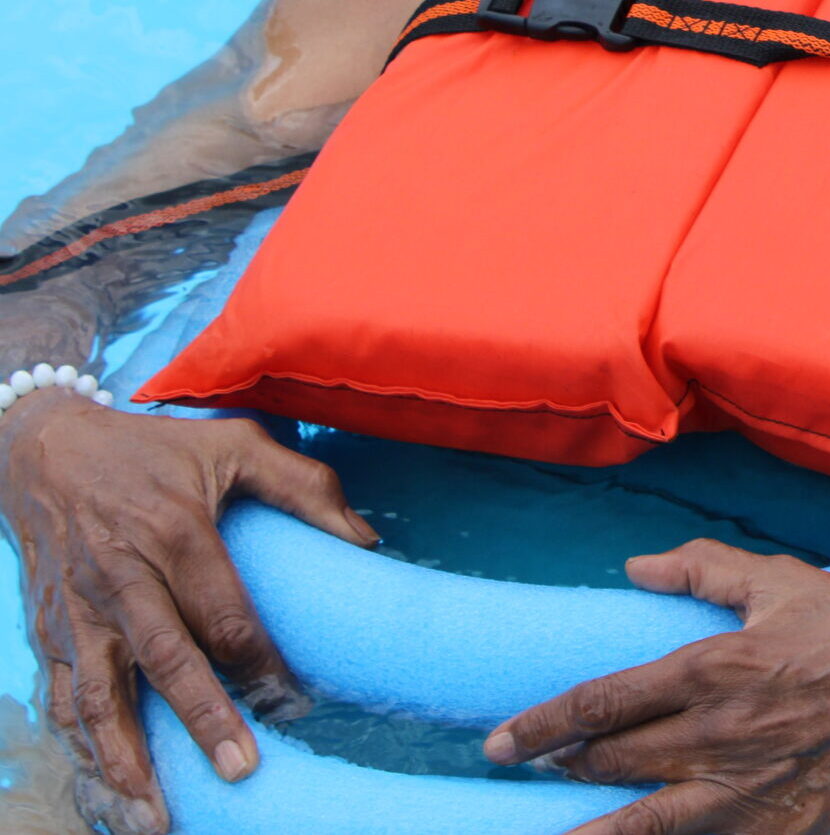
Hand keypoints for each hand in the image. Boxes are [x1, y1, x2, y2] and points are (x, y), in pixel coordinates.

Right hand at [0, 393, 377, 834]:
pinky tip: (109, 787)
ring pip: (99, 692)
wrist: (49, 450)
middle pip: (164, 658)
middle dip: (202, 718)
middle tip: (240, 769)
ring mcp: (80, 609)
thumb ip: (306, 487)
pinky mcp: (50, 630)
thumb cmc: (158, 450)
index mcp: (175, 531)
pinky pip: (62, 698)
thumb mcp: (237, 444)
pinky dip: (82, 747)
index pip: (223, 610)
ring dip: (125, 757)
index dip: (260, 661)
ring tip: (157, 813)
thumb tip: (367, 542)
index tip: (295, 702)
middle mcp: (123, 576)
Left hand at [485, 539, 829, 834]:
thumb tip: (635, 566)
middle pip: (613, 764)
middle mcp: (720, 735)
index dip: (542, 725)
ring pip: (647, 824)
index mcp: (714, 668)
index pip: (602, 703)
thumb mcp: (784, 580)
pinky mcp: (787, 826)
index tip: (500, 742)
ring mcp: (751, 790)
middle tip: (531, 770)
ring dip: (594, 829)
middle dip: (564, 769)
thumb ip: (703, 568)